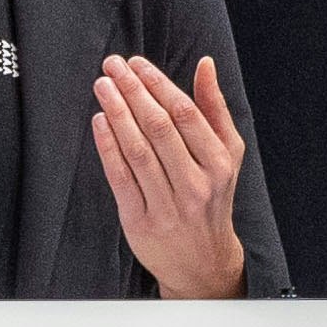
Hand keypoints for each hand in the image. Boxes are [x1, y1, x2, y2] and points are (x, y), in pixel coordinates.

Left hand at [93, 53, 249, 298]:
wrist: (203, 263)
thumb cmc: (212, 199)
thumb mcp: (227, 155)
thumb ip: (215, 109)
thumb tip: (205, 64)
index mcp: (219, 164)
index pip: (186, 114)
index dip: (158, 84)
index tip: (137, 64)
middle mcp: (196, 185)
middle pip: (159, 128)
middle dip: (132, 91)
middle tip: (112, 66)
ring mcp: (168, 206)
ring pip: (138, 151)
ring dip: (117, 113)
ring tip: (103, 86)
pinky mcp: (141, 222)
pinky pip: (120, 178)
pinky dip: (108, 147)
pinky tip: (99, 122)